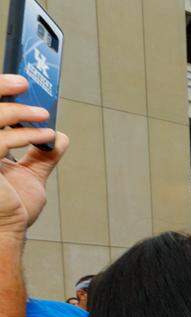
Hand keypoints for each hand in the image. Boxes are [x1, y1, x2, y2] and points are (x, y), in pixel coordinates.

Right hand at [0, 75, 66, 235]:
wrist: (5, 234)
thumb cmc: (10, 209)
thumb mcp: (30, 175)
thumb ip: (42, 155)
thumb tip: (60, 136)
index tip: (20, 83)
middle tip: (24, 83)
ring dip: (17, 111)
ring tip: (44, 114)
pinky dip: (25, 134)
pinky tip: (45, 135)